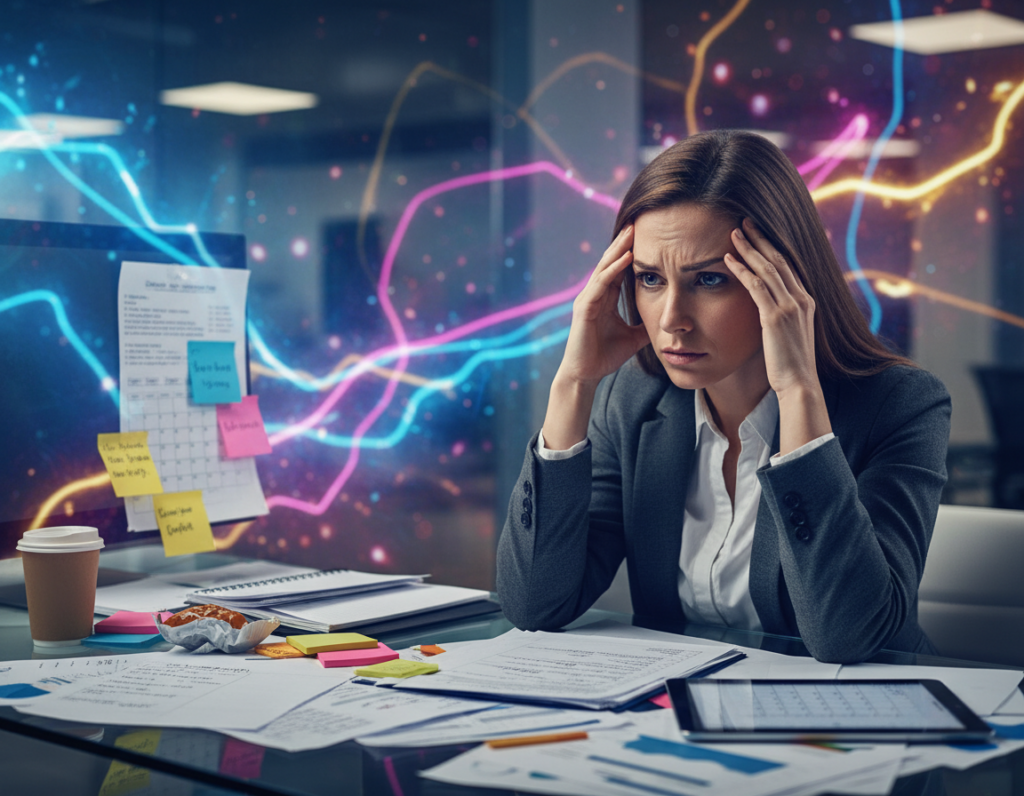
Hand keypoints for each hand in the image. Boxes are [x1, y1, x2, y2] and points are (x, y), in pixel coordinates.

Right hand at [556, 224, 649, 386]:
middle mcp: (594, 294)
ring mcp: (587, 299)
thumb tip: (666, 321)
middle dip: (623, 243)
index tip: (645, 236)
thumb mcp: (634, 337)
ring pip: (604, 268)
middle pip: (610, 262)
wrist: (585, 375)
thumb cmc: (604, 356)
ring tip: (632, 233)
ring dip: (619, 249)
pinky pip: (600, 284)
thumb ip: (646, 325)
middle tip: (638, 222)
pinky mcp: (584, 308)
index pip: (618, 269)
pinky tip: (626, 258)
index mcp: (604, 299)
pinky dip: (613, 270)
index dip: (630, 252)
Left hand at [723, 219, 818, 398]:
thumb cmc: (790, 364)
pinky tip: (728, 260)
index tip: (758, 233)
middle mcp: (801, 299)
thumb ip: (782, 316)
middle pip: (779, 260)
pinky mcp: (775, 317)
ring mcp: (790, 307)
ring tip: (734, 233)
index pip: (788, 266)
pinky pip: (757, 287)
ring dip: (749, 249)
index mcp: (806, 301)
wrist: (799, 384)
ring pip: (768, 268)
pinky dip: (742, 270)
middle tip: (745, 222)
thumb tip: (767, 309)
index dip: (772, 247)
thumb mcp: (790, 334)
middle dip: (761, 239)